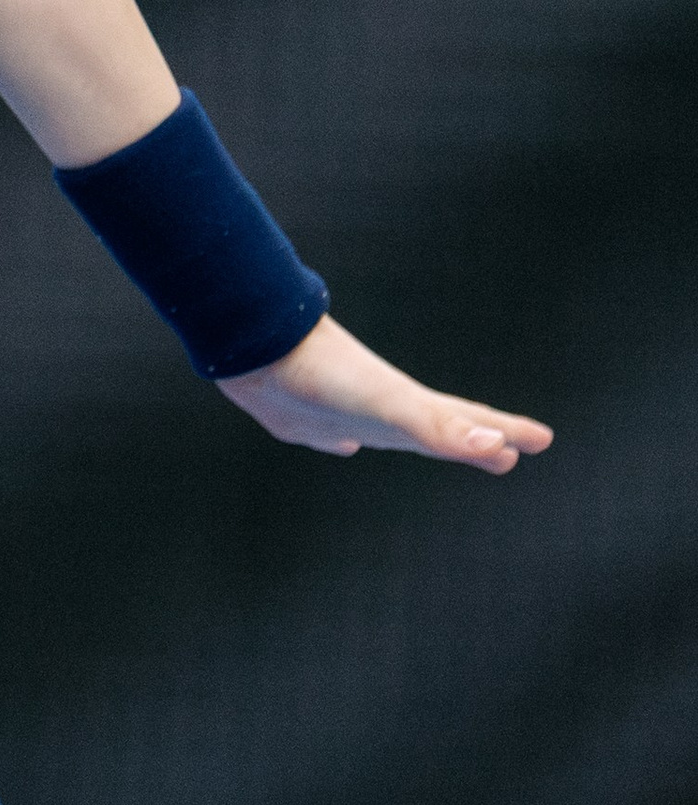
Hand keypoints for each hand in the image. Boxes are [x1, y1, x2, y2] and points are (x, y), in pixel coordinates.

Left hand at [216, 313, 550, 471]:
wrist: (260, 352)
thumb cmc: (330, 376)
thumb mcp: (394, 408)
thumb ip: (441, 430)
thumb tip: (500, 450)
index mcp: (412, 410)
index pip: (472, 425)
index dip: (506, 433)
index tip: (544, 439)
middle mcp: (386, 411)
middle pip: (443, 428)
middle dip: (479, 441)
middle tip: (511, 453)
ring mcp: (349, 414)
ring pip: (395, 432)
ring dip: (419, 442)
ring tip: (430, 449)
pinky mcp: (309, 422)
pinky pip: (338, 436)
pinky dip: (346, 442)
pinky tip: (345, 444)